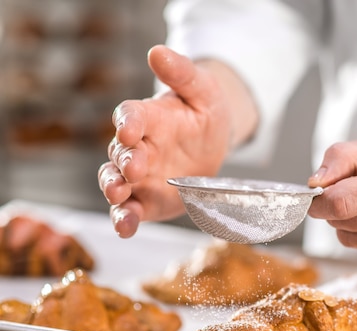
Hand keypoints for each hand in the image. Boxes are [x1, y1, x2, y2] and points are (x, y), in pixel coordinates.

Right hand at [98, 45, 232, 237]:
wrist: (214, 143)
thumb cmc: (205, 111)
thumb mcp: (202, 89)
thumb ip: (182, 73)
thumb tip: (157, 51)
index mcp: (148, 118)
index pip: (131, 115)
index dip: (127, 121)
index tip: (129, 127)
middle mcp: (138, 147)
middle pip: (120, 152)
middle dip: (124, 160)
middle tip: (134, 166)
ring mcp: (140, 177)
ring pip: (117, 183)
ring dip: (114, 190)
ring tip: (119, 195)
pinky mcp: (147, 200)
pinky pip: (132, 211)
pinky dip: (125, 219)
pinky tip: (125, 227)